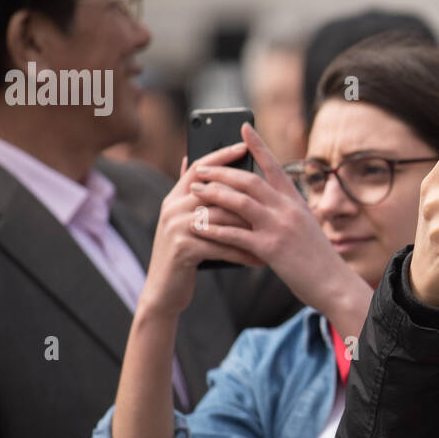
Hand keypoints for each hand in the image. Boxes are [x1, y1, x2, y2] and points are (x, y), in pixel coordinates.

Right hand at [139, 142, 265, 317]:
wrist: (163, 292)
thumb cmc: (183, 255)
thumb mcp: (185, 223)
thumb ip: (193, 197)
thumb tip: (194, 162)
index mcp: (175, 197)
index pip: (200, 166)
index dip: (222, 154)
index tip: (245, 145)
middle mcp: (172, 207)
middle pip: (216, 191)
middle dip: (247, 194)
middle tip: (274, 196)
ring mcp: (176, 227)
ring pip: (223, 219)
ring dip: (252, 229)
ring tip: (275, 234)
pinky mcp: (183, 249)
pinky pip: (222, 245)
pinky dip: (244, 253)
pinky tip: (261, 259)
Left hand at [186, 123, 363, 315]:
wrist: (333, 282)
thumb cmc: (316, 256)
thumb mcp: (304, 225)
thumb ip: (284, 210)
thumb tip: (259, 199)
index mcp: (295, 201)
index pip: (274, 166)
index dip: (257, 145)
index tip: (243, 128)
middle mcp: (288, 209)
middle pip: (249, 180)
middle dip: (221, 172)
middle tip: (200, 168)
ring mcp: (279, 227)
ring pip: (240, 202)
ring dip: (213, 194)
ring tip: (194, 191)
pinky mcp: (270, 249)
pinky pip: (236, 234)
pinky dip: (215, 228)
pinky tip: (198, 226)